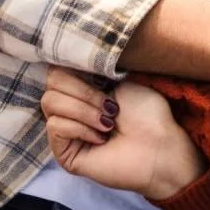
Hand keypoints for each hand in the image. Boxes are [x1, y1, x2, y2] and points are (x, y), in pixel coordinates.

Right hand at [42, 70, 205, 198]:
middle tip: (111, 107)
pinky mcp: (64, 152)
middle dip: (84, 92)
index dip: (76, 68)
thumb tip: (68, 57)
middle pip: (52, 82)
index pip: (58, 67)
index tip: (101, 78)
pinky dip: (80, 128)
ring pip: (50, 102)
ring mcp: (66, 130)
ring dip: (84, 110)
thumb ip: (92, 68)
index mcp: (85, 87)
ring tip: (109, 123)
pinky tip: (101, 138)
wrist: (159, 147)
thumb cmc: (148, 114)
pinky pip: (55, 126)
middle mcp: (72, 107)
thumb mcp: (122, 79)